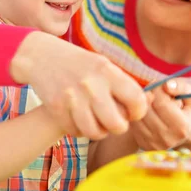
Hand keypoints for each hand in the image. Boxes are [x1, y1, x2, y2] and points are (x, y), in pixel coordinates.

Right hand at [10, 31, 147, 139]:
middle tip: (115, 122)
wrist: (42, 57)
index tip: (134, 113)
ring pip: (95, 132)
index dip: (139, 111)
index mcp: (107, 71)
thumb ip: (122, 84)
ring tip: (98, 123)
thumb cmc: (80, 64)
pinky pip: (75, 132)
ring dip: (99, 132)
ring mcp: (72, 98)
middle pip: (116, 124)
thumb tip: (148, 103)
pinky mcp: (56, 108)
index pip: (136, 99)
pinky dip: (80, 131)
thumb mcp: (103, 65)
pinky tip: (80, 120)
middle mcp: (91, 85)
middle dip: (119, 127)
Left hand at [130, 78, 190, 149]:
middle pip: (147, 110)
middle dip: (149, 95)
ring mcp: (154, 145)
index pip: (161, 103)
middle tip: (154, 91)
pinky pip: (134, 125)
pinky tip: (148, 111)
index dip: (158, 89)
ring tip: (152, 101)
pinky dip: (138, 115)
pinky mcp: (144, 146)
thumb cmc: (189, 110)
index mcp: (182, 127)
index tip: (160, 85)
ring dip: (142, 105)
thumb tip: (165, 85)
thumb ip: (181, 87)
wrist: (188, 133)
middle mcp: (167, 139)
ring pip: (138, 117)